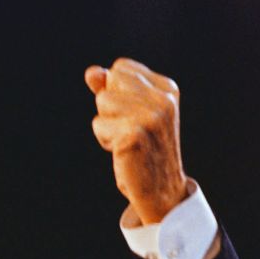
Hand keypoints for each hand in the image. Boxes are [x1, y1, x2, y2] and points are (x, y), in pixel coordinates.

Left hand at [85, 58, 187, 223]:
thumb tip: (92, 72)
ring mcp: (151, 117)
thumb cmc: (144, 150)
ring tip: (126, 141)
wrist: (161, 190)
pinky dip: (105, 140)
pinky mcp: (134, 134)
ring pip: (102, 102)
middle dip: (109, 107)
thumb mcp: (133, 113)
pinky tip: (123, 152)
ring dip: (106, 125)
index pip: (120, 68)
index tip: (133, 116)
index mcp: (167, 89)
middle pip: (110, 82)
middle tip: (128, 130)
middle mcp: (163, 100)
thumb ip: (112, 89)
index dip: (116, 92)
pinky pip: (98, 125)